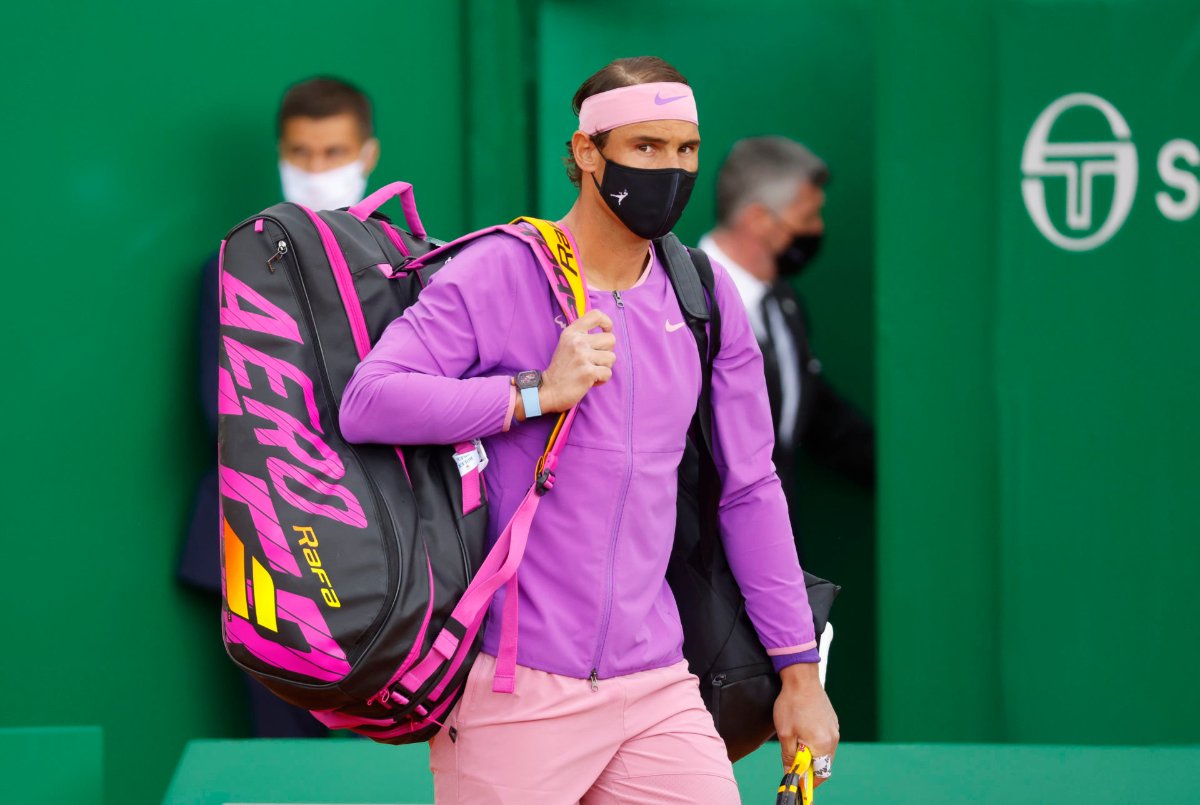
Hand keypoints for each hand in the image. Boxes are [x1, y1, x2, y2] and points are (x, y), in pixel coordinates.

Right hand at [536, 309, 615, 414]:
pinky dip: (601, 379)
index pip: (596, 315)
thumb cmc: (562, 368)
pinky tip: (589, 380)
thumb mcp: (567, 344)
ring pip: (612, 357)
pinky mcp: (588, 372)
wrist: (548, 390)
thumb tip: (606, 330)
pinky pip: (608, 373)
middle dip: (607, 351)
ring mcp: (582, 357)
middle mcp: (577, 341)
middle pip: (611, 339)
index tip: (606, 331)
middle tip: (594, 360)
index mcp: (572, 332)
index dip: (607, 322)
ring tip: (590, 371)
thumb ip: (583, 335)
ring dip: (604, 367)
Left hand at [774, 663, 838, 788]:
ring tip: (796, 741)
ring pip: (824, 752)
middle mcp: (833, 739)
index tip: (797, 781)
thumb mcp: (785, 734)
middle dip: (809, 767)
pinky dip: (816, 742)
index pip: (820, 774)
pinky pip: (826, 740)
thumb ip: (790, 757)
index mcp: (822, 744)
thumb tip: (791, 774)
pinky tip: (803, 730)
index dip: (808, 781)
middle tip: (793, 762)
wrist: (801, 678)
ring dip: (811, 754)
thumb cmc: (791, 704)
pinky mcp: (832, 722)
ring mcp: (834, 730)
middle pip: (823, 764)